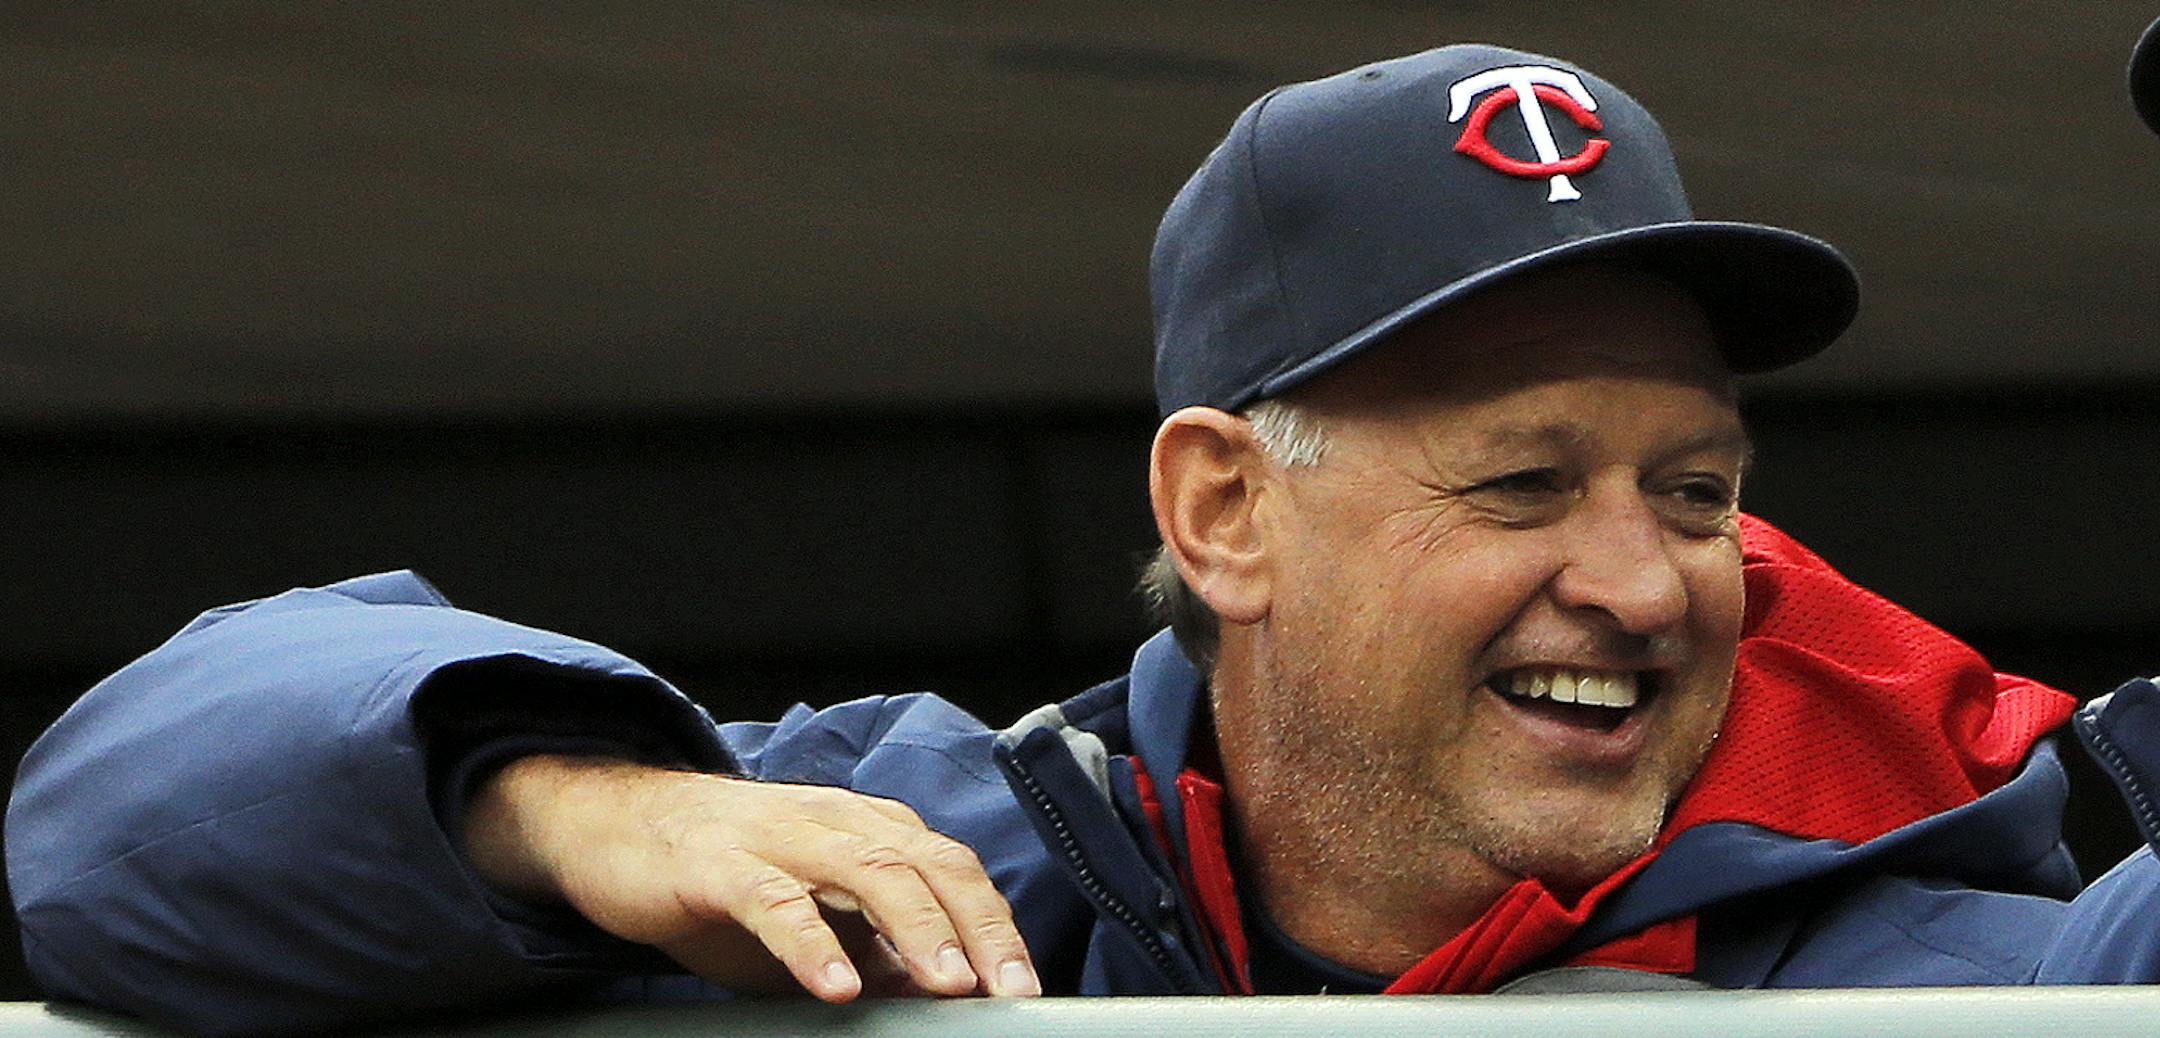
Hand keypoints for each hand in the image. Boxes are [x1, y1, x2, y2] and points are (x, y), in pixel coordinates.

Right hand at [461, 754, 1041, 1000]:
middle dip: (978, 929)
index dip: (995, 925)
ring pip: (867, 871)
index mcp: (869, 830)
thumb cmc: (726, 879)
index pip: (952, 870)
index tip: (1026, 986)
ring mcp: (778, 836)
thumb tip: (941, 990)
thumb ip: (876, 948)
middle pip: (927, 866)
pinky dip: (811, 943)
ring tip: (948, 985)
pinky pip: (774, 900)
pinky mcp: (718, 862)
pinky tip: (836, 985)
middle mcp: (836, 822)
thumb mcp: (815, 919)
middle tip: (1009, 990)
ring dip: (916, 929)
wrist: (614, 826)